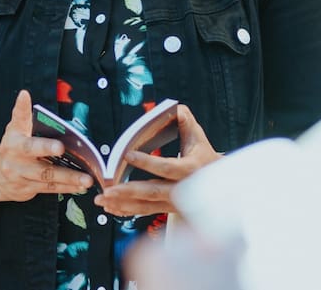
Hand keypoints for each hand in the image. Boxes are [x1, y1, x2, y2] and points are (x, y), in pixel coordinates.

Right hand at [0, 91, 93, 207]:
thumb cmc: (13, 148)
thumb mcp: (15, 129)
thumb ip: (22, 115)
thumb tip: (24, 94)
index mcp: (13, 139)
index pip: (18, 123)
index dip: (22, 110)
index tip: (25, 97)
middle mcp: (14, 158)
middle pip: (32, 152)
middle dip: (47, 149)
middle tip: (62, 147)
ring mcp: (20, 176)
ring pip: (46, 176)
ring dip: (68, 178)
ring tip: (87, 178)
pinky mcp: (27, 190)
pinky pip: (50, 188)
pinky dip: (67, 188)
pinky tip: (81, 186)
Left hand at [95, 105, 220, 216]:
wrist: (218, 186)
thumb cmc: (203, 155)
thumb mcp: (198, 137)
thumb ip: (186, 122)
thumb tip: (176, 108)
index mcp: (190, 170)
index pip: (167, 167)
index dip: (148, 162)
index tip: (127, 155)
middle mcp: (181, 189)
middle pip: (153, 192)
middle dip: (128, 191)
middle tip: (107, 190)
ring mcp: (173, 203)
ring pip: (146, 205)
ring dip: (122, 204)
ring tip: (102, 200)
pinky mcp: (166, 209)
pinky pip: (144, 211)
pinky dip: (126, 210)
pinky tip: (110, 207)